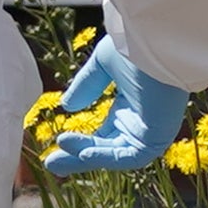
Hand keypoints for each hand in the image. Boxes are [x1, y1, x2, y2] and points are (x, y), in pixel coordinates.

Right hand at [33, 40, 199, 176]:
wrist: (158, 43)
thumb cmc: (136, 45)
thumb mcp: (103, 63)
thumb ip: (86, 85)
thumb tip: (68, 106)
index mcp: (132, 103)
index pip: (104, 132)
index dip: (81, 142)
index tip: (57, 143)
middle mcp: (141, 120)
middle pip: (106, 149)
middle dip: (77, 157)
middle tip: (49, 164)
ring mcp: (150, 131)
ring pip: (114, 155)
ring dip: (85, 158)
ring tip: (54, 161)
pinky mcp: (158, 137)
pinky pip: (129, 156)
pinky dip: (105, 157)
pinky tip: (82, 154)